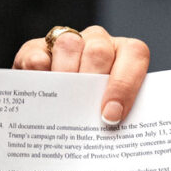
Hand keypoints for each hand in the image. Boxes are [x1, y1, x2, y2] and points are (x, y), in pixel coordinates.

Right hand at [12, 25, 149, 124]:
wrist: (56, 111)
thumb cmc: (94, 110)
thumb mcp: (111, 108)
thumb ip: (118, 112)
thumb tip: (114, 129)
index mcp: (125, 53)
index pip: (135, 55)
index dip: (125, 84)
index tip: (111, 115)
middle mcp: (99, 42)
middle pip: (99, 50)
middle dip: (93, 81)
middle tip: (85, 110)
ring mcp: (68, 42)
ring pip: (68, 45)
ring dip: (66, 75)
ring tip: (62, 103)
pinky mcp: (35, 49)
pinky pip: (37, 55)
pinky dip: (38, 72)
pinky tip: (40, 92)